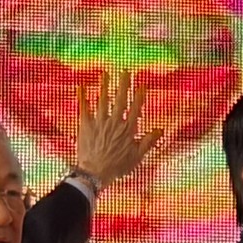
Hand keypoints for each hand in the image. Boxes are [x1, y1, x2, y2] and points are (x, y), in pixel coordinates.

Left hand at [70, 69, 162, 187]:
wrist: (95, 172)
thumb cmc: (117, 166)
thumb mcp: (137, 156)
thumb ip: (148, 142)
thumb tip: (160, 130)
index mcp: (128, 129)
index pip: (136, 108)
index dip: (139, 96)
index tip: (141, 84)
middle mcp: (114, 122)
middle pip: (120, 99)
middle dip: (123, 84)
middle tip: (125, 71)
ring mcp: (99, 122)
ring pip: (103, 100)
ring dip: (105, 85)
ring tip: (106, 73)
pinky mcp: (85, 124)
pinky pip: (84, 107)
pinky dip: (83, 96)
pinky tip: (82, 86)